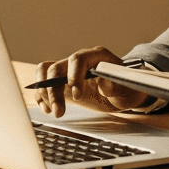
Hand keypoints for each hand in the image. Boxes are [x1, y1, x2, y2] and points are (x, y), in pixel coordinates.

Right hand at [33, 46, 151, 117]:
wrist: (123, 92)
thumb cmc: (126, 88)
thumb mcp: (126, 89)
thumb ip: (115, 86)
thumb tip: (103, 83)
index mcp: (97, 56)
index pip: (79, 59)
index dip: (74, 76)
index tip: (76, 96)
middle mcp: (80, 60)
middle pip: (58, 68)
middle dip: (54, 90)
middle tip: (59, 111)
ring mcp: (69, 70)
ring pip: (47, 72)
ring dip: (45, 92)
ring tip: (53, 111)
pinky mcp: (62, 82)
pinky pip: (45, 83)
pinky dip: (42, 95)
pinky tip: (48, 108)